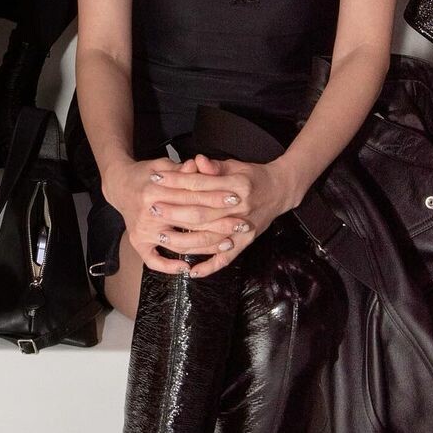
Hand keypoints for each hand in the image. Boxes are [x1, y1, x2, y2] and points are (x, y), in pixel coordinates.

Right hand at [103, 155, 252, 275]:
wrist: (119, 185)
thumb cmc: (146, 173)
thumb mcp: (163, 164)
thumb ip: (182, 169)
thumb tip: (200, 164)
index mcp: (155, 190)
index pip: (191, 195)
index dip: (215, 197)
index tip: (235, 198)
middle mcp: (148, 212)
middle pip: (190, 221)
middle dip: (219, 223)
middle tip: (241, 224)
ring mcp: (142, 230)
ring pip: (179, 244)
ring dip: (205, 247)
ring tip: (227, 244)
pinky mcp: (137, 242)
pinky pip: (153, 260)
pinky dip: (169, 267)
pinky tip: (187, 268)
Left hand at [138, 154, 300, 277]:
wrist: (280, 190)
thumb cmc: (252, 176)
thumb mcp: (235, 165)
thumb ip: (214, 166)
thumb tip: (197, 161)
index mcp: (237, 185)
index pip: (200, 185)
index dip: (177, 181)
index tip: (157, 178)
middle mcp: (240, 209)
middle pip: (201, 213)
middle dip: (174, 211)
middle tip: (152, 208)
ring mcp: (243, 229)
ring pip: (209, 238)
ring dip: (184, 239)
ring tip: (162, 236)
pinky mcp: (246, 242)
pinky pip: (226, 259)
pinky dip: (209, 267)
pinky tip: (191, 272)